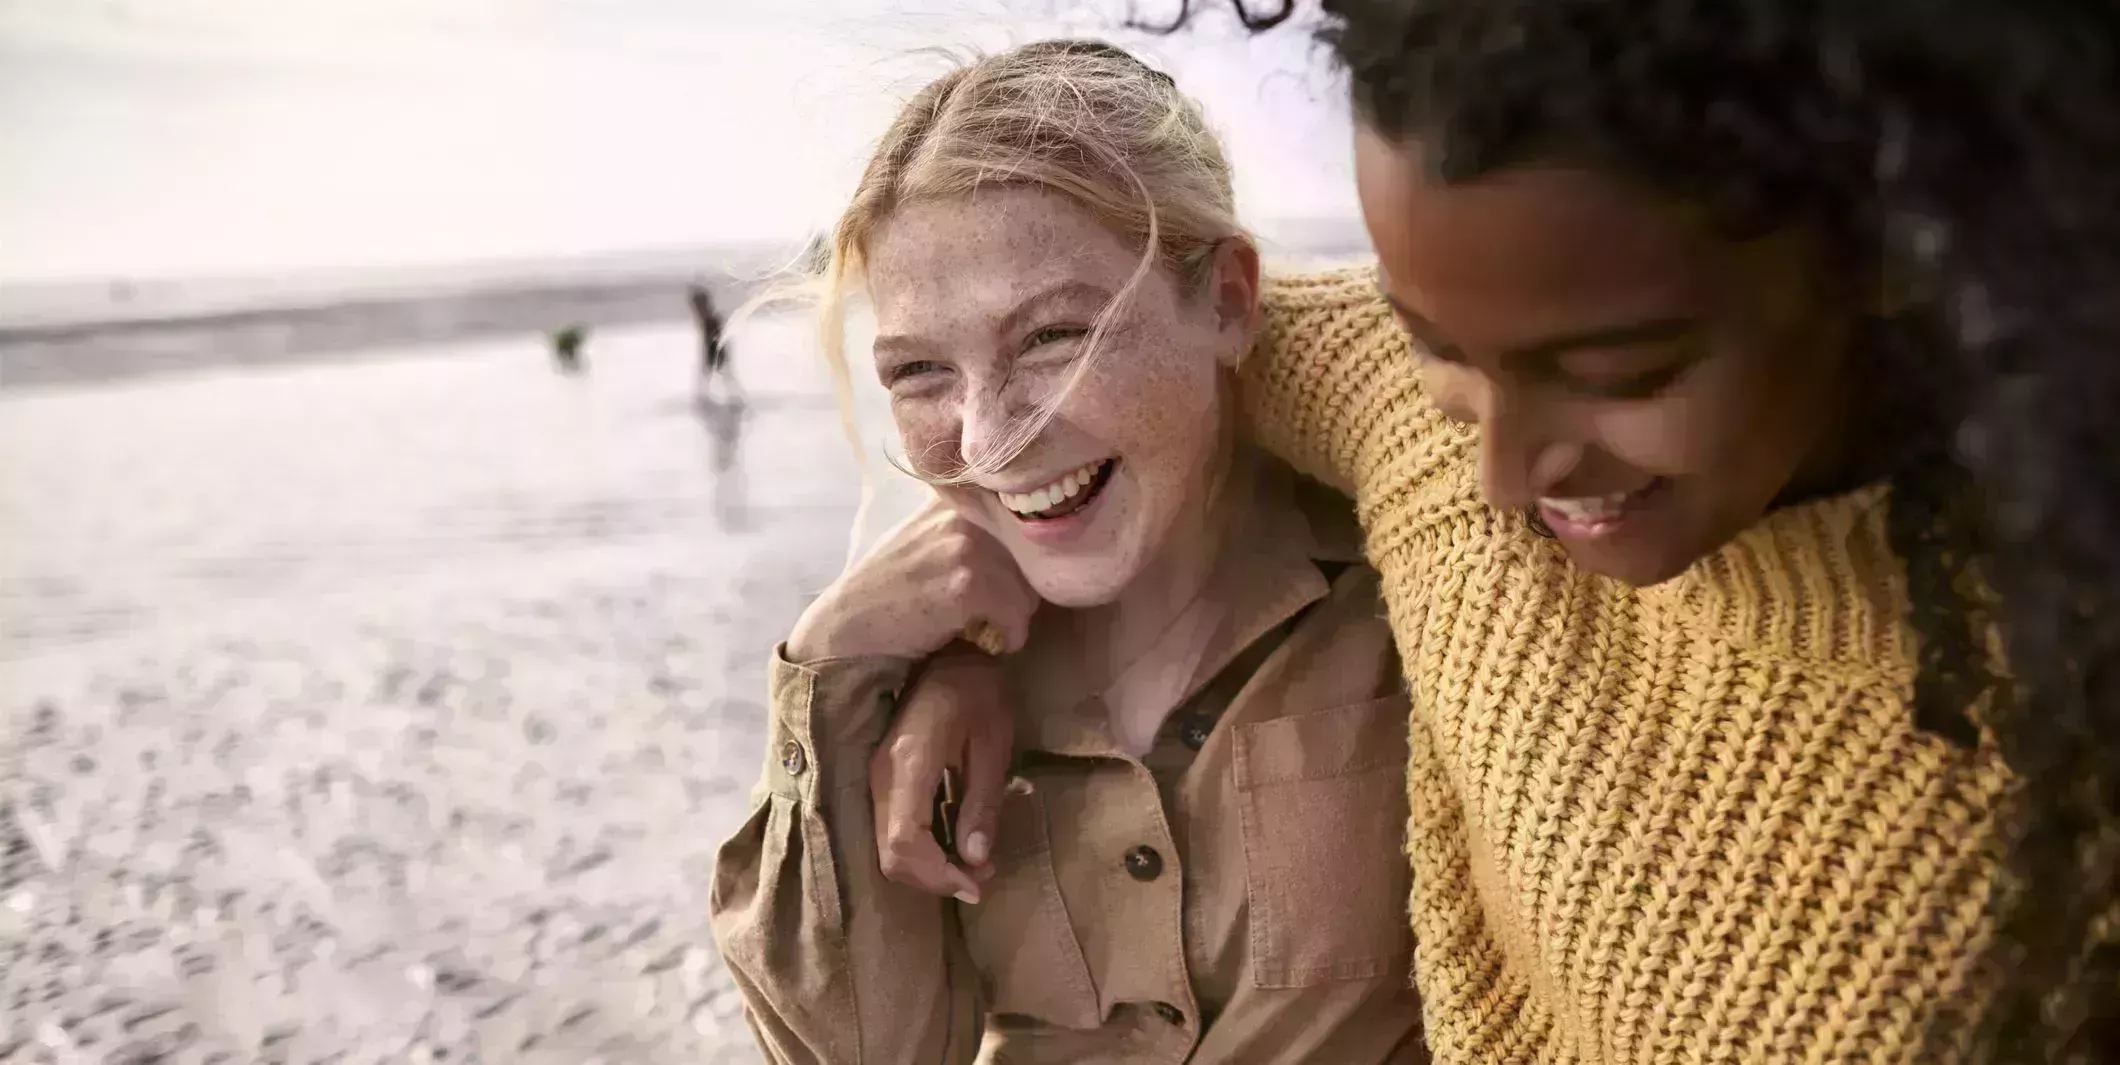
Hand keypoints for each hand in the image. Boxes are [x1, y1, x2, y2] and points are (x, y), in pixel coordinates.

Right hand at [787, 497, 1036, 662]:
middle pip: (1030, 551)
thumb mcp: (922, 535)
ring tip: (999, 626)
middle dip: (1023, 583)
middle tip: (1005, 608)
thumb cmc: (887, 587)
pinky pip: (1017, 613)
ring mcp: (965, 547)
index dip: (1026, 548)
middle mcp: (963, 513)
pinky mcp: (968, 585)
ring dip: (1019, 613)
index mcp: (955, 496)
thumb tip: (1016, 530)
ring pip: (1029, 584)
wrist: (851, 626)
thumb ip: (962, 523)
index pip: (1018, 513)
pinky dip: (1013, 635)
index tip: (1021, 571)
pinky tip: (998, 643)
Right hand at [871, 648, 1014, 901]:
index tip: (977, 884)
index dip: (938, 876)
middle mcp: (881, 776)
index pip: (905, 843)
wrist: (950, 653)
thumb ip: (982, 802)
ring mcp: (876, 777)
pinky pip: (892, 828)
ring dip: (928, 866)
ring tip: (974, 864)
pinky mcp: (882, 777)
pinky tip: (954, 843)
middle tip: (981, 877)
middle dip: (935, 878)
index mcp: (909, 764)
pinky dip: (921, 848)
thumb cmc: (979, 691)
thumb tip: (975, 859)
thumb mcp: (993, 744)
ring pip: (887, 847)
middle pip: (891, 855)